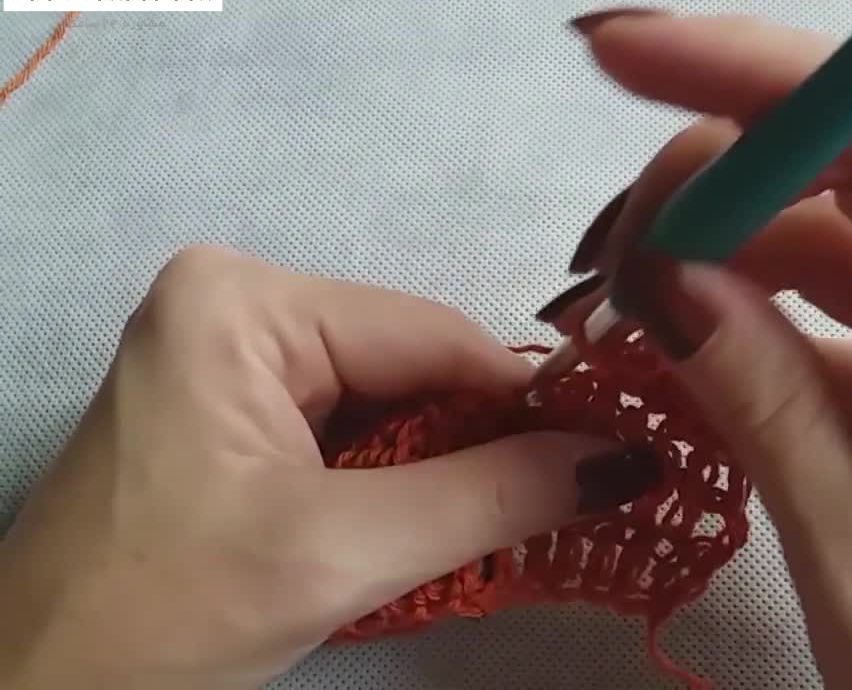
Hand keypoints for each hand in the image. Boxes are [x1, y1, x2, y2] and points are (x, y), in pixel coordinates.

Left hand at [0, 246, 641, 689]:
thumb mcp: (339, 551)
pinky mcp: (236, 413)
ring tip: (518, 518)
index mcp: (245, 303)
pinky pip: (353, 431)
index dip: (531, 399)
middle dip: (486, 440)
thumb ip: (489, 497)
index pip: (432, 336)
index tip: (616, 453)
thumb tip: (621, 460)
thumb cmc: (165, 613)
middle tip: (576, 497)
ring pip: (392, 404)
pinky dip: (403, 481)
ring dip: (451, 467)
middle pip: (413, 368)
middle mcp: (239, 304)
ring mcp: (232, 357)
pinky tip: (441, 522)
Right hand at [554, 11, 851, 687]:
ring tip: (623, 307)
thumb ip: (773, 415)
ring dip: (719, 232)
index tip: (623, 55)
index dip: (765, 75)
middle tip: (605, 257)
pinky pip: (835, 286)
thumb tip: (668, 271)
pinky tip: (681, 332)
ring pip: (837, 216)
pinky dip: (745, 290)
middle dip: (718, 164)